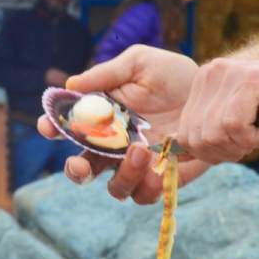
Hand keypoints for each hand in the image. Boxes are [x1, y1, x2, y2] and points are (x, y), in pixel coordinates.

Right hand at [38, 45, 207, 203]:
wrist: (211, 92)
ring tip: (139, 151)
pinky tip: (157, 168)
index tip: (48, 126)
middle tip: (80, 164)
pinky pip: (145, 194)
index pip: (67, 128)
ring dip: (121, 175)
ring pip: (115, 187)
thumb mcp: (139, 63)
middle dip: (76, 170)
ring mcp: (136, 165)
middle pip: (82, 169)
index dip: (52, 128)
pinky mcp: (161, 177)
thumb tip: (71, 84)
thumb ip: (106, 74)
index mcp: (99, 118)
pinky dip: (146, 186)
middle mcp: (112, 147)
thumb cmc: (170, 74)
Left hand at [178, 57, 258, 163]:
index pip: (184, 135)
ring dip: (240, 145)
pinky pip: (232, 126)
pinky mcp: (248, 79)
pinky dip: (252, 138)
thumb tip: (175, 156)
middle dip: (223, 152)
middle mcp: (209, 73)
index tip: (237, 147)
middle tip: (250, 142)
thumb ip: (208, 135)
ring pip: (212, 134)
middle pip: (195, 138)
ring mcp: (227, 73)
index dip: (210, 154)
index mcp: (203, 84)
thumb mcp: (237, 128)